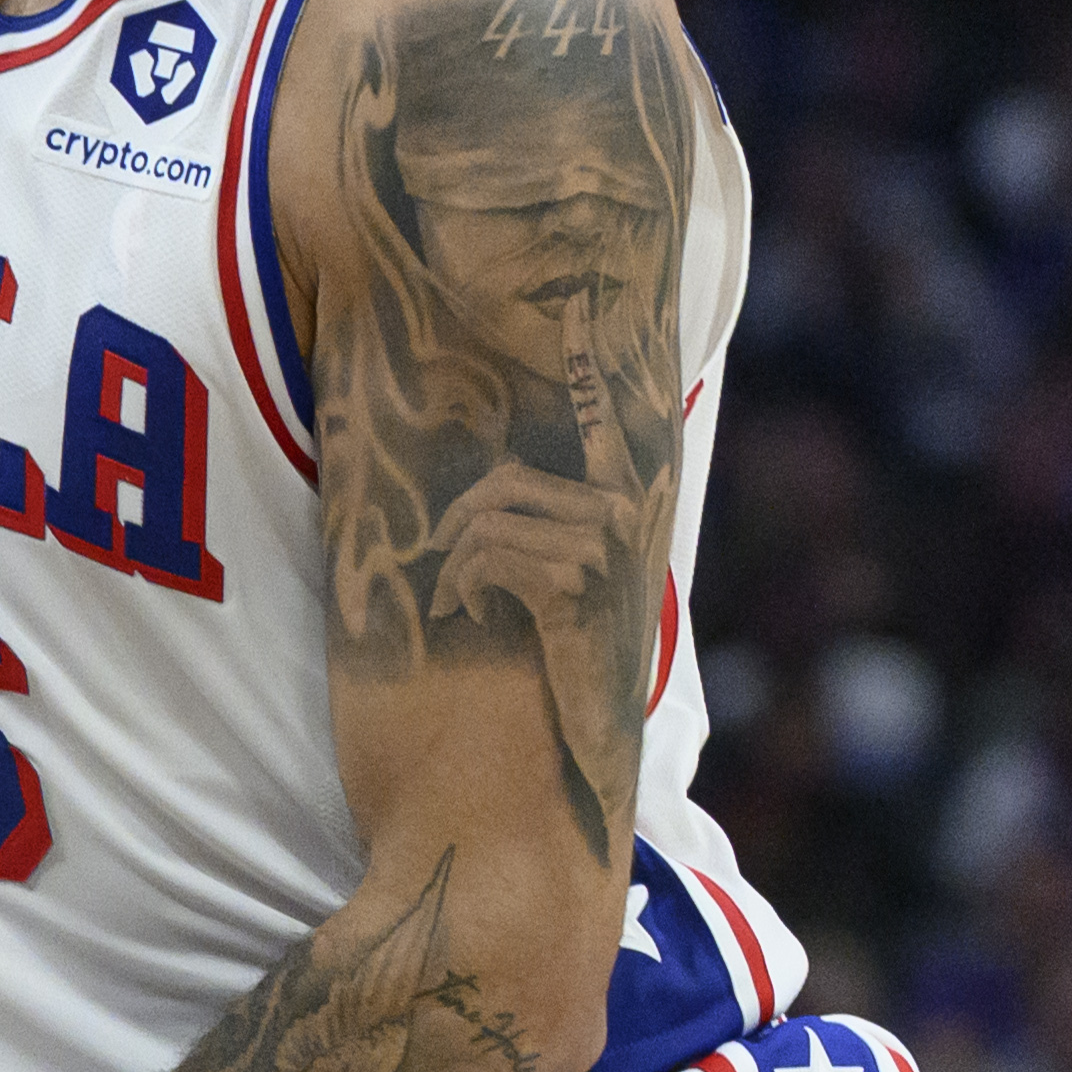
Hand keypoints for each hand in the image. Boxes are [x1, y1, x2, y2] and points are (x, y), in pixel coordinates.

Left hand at [426, 340, 656, 776]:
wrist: (564, 766)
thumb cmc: (558, 675)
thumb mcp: (564, 592)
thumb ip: (547, 534)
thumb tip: (481, 494)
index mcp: (627, 509)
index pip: (606, 419)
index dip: (591, 361)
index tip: (584, 304)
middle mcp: (625, 518)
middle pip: (506, 477)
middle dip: (456, 521)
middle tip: (444, 570)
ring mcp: (605, 550)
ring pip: (486, 517)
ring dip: (454, 568)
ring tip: (462, 610)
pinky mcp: (575, 585)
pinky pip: (485, 554)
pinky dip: (460, 590)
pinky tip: (470, 624)